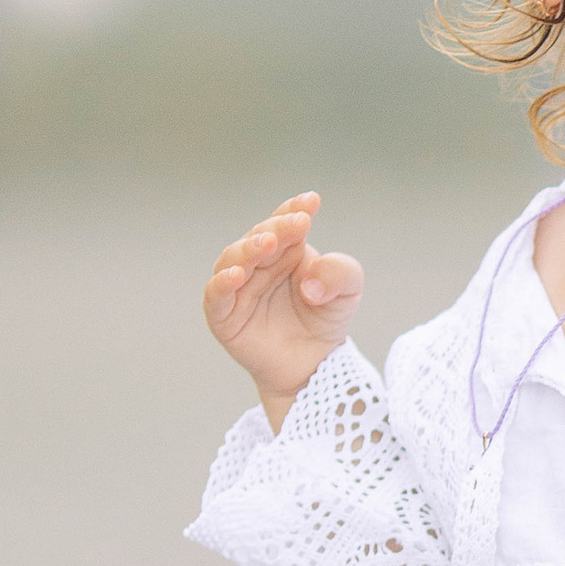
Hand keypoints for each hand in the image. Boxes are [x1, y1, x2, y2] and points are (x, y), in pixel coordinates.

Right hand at [205, 193, 363, 428]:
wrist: (314, 364)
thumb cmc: (326, 318)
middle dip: (277, 228)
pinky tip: (236, 275)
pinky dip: (222, 283)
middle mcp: (258, 262)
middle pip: (260, 237)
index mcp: (286, 248)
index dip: (294, 209)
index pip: (285, 222)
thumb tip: (310, 283)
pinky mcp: (224, 316)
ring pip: (233, 259)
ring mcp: (238, 287)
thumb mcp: (348, 291)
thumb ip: (339, 273)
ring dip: (249, 249)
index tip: (311, 201)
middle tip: (297, 223)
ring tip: (268, 244)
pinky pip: (216, 295)